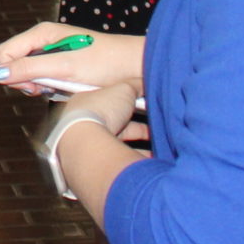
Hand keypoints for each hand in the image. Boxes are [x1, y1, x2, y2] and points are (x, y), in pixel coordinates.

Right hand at [0, 23, 144, 95]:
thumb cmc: (104, 63)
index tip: (32, 86)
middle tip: (46, 90)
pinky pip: (44, 78)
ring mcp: (53, 53)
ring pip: (28, 74)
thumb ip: (29, 69)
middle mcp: (44, 41)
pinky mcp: (62, 65)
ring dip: (39, 86)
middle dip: (25, 81)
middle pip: (14, 64)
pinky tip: (67, 89)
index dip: (11, 72)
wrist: (135, 67)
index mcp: (42, 33)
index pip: (5, 53)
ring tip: (61, 89)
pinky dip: (51, 87)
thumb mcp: (64, 67)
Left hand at [50, 77, 151, 214]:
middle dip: (139, 127)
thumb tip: (146, 82)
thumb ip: (135, 85)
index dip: (129, 102)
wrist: (86, 144)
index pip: (109, 101)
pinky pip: (120, 159)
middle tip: (156, 128)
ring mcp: (89, 144)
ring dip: (139, 144)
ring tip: (159, 145)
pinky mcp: (97, 161)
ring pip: (119, 143)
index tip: (145, 105)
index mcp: (85, 102)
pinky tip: (150, 159)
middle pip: (117, 123)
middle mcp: (84, 123)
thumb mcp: (123, 89)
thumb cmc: (100, 111)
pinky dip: (135, 158)